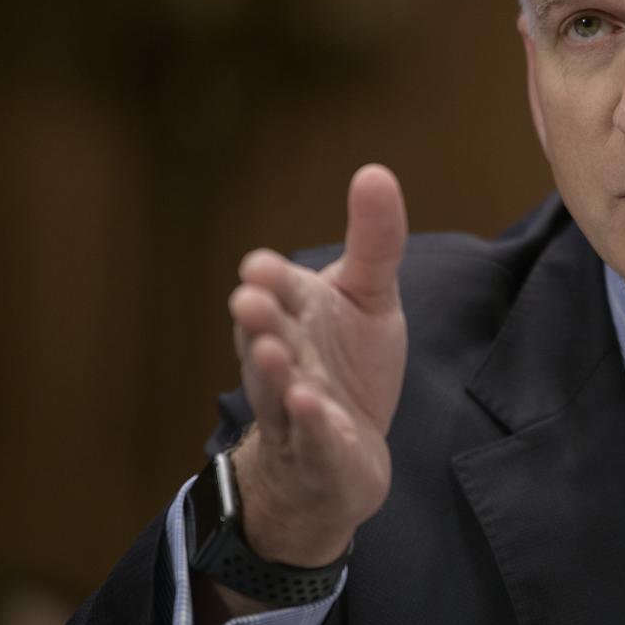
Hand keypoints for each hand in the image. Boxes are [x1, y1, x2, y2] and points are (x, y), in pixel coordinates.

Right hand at [226, 164, 407, 567]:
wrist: (342, 454)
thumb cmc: (347, 365)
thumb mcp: (369, 298)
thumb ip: (374, 242)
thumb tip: (375, 171)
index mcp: (295, 316)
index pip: (279, 293)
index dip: (270, 282)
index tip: (260, 266)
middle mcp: (286, 360)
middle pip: (266, 339)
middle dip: (259, 320)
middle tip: (249, 298)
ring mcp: (296, 412)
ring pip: (277, 391)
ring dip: (273, 373)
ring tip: (272, 350)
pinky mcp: (320, 454)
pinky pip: (312, 440)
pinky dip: (310, 425)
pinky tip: (310, 406)